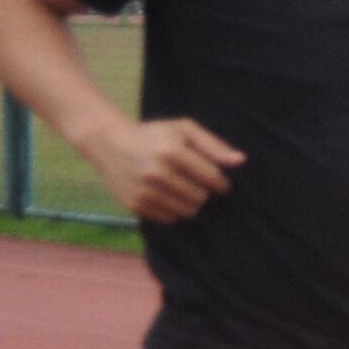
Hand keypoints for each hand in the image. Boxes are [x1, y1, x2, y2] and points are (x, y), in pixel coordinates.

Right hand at [83, 115, 244, 222]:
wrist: (107, 142)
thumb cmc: (153, 135)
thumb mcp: (183, 129)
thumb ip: (213, 145)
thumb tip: (240, 161)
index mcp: (171, 152)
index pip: (212, 178)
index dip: (221, 184)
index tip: (219, 183)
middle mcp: (156, 173)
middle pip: (201, 198)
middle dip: (203, 192)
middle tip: (194, 183)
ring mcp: (143, 191)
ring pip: (187, 211)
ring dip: (190, 203)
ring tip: (180, 189)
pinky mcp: (133, 204)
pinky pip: (169, 219)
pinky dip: (173, 210)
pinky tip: (165, 195)